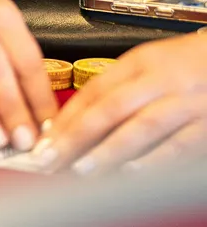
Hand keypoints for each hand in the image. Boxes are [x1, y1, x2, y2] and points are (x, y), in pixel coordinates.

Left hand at [34, 31, 206, 174]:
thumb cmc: (188, 64)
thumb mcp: (148, 64)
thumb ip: (115, 88)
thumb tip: (72, 120)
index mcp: (141, 62)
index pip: (95, 90)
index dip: (68, 116)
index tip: (45, 139)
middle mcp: (161, 80)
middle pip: (112, 108)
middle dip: (78, 136)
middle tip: (52, 157)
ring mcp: (186, 103)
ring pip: (142, 127)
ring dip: (110, 151)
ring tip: (83, 169)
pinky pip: (179, 145)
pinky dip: (155, 160)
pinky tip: (133, 171)